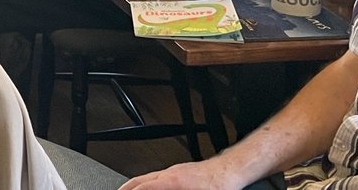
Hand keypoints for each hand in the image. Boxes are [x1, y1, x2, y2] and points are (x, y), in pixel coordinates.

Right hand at [119, 160, 244, 189]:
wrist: (230, 171)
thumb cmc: (218, 185)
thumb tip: (157, 189)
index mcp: (172, 181)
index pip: (143, 187)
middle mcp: (170, 173)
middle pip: (141, 179)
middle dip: (126, 187)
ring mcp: (175, 170)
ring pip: (148, 176)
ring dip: (136, 184)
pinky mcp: (181, 171)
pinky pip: (157, 175)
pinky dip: (147, 181)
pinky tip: (151, 187)